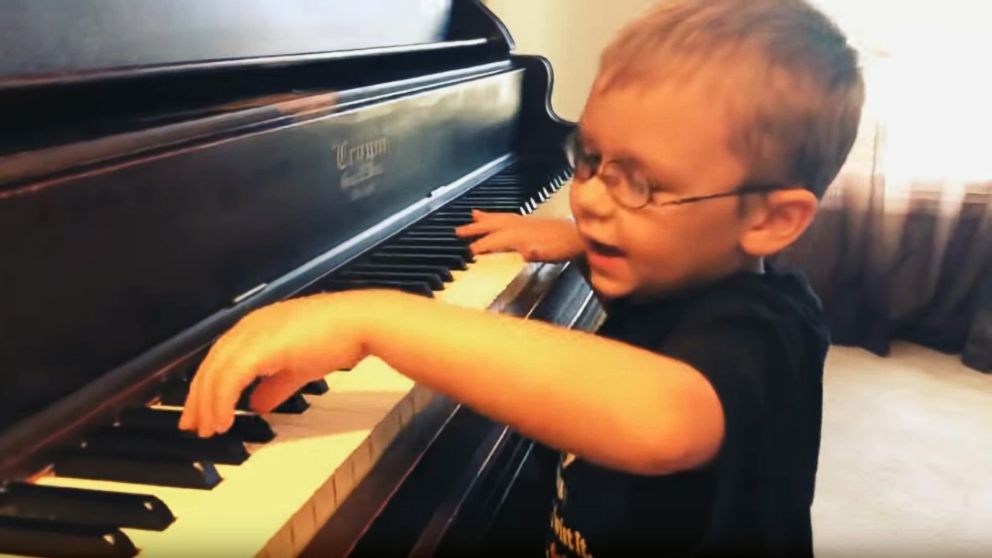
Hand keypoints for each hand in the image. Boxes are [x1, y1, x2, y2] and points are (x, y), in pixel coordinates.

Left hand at [178, 294, 366, 436]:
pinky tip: (224, 419)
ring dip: (208, 403)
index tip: (202, 411)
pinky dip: (222, 400)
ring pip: (215, 372)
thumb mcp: (297, 367)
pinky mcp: (260, 346)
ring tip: (209, 428)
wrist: (358, 324)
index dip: (207, 385)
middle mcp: (250, 327)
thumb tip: (257, 404)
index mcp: (257, 328)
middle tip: (193, 425)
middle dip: (198, 398)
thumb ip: (273, 386)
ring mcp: (254, 334)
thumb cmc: (337, 338)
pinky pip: (229, 377)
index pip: (220, 358)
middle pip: (211, 365)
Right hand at [455, 210, 582, 261]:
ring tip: (471, 216)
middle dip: (475, 228)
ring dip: (483, 218)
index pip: (497, 240)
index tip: (470, 251)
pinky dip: (495, 215)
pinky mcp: (528, 221)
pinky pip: (506, 216)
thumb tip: (525, 252)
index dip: (483, 245)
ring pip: (499, 217)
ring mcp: (524, 221)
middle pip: (493, 225)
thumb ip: (537, 252)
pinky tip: (492, 216)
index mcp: (522, 234)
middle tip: (458, 231)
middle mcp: (520, 225)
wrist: (579, 237)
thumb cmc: (563, 248)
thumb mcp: (551, 253)